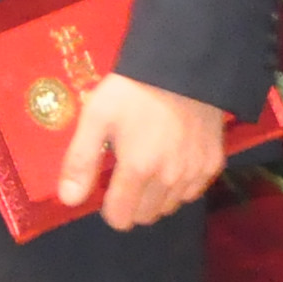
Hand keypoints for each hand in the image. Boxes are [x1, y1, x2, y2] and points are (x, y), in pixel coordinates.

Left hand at [55, 73, 229, 230]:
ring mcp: (194, 172)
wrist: (184, 63)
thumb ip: (81, 161)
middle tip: (127, 173)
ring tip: (150, 166)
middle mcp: (168, 179)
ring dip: (156, 197)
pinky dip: (180, 186)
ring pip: (169, 206)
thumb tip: (68, 200)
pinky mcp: (213, 163)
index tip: (107, 188)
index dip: (109, 208)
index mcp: (137, 169)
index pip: (121, 218)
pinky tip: (173, 162)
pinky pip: (192, 192)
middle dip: (132, 203)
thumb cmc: (133, 89)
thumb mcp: (96, 116)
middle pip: (145, 216)